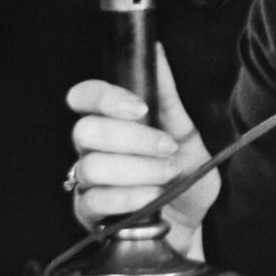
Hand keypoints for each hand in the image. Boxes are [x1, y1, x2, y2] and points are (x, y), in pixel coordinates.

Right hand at [65, 43, 218, 248]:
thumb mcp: (186, 134)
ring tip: (168, 175)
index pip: (83, 96)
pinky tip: (153, 198)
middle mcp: (91, 149)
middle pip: (85, 131)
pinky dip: (131, 196)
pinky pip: (96, 200)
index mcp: (110, 122)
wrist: (192, 223)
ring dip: (139, 170)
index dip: (106, 98)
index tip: (141, 109)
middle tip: (168, 148)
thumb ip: (167, 97)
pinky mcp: (87, 213)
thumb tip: (156, 51)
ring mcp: (85, 181)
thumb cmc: (186, 178)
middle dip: (135, 139)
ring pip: (92, 165)